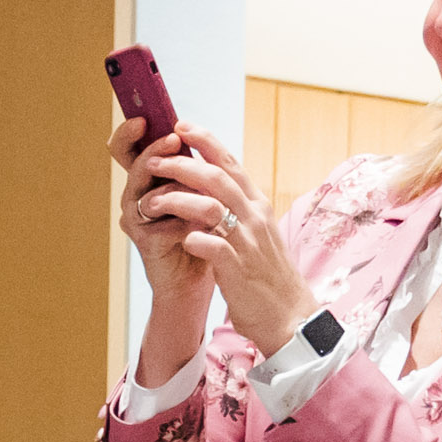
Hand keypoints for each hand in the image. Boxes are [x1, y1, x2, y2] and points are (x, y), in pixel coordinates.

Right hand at [112, 115, 215, 306]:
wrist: (196, 276)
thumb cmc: (198, 229)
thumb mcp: (198, 190)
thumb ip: (192, 166)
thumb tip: (194, 131)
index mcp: (147, 179)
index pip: (128, 148)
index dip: (129, 133)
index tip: (144, 118)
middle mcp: (136, 196)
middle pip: (132, 165)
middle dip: (151, 150)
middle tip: (172, 139)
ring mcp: (138, 220)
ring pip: (146, 193)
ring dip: (172, 183)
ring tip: (193, 178)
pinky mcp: (147, 243)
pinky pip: (165, 224)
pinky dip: (186, 219)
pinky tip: (205, 219)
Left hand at [132, 130, 312, 353]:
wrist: (290, 316)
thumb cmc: (266, 275)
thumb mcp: (256, 234)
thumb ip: (238, 209)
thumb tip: (217, 187)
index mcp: (257, 205)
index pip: (230, 163)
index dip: (205, 142)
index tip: (181, 126)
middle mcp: (254, 217)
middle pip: (217, 178)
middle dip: (182, 165)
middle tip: (153, 160)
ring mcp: (247, 242)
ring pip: (211, 207)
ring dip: (177, 200)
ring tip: (151, 202)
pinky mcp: (238, 269)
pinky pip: (213, 246)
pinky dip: (194, 239)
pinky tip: (180, 239)